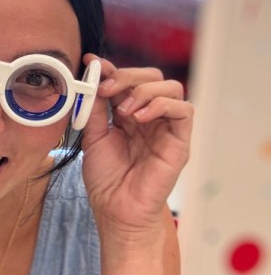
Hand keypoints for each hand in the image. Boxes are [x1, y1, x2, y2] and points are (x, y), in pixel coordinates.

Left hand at [79, 55, 192, 242]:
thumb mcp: (92, 138)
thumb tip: (91, 79)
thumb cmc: (106, 179)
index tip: (91, 62)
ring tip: (123, 111)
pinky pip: (183, 110)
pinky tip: (139, 118)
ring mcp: (166, 128)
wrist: (117, 211)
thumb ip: (94, 109)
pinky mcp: (179, 141)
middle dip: (126, 76)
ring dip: (143, 90)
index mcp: (127, 114)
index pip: (127, 80)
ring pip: (170, 87)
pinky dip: (160, 105)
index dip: (111, 68)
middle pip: (151, 77)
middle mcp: (149, 117)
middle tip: (106, 89)